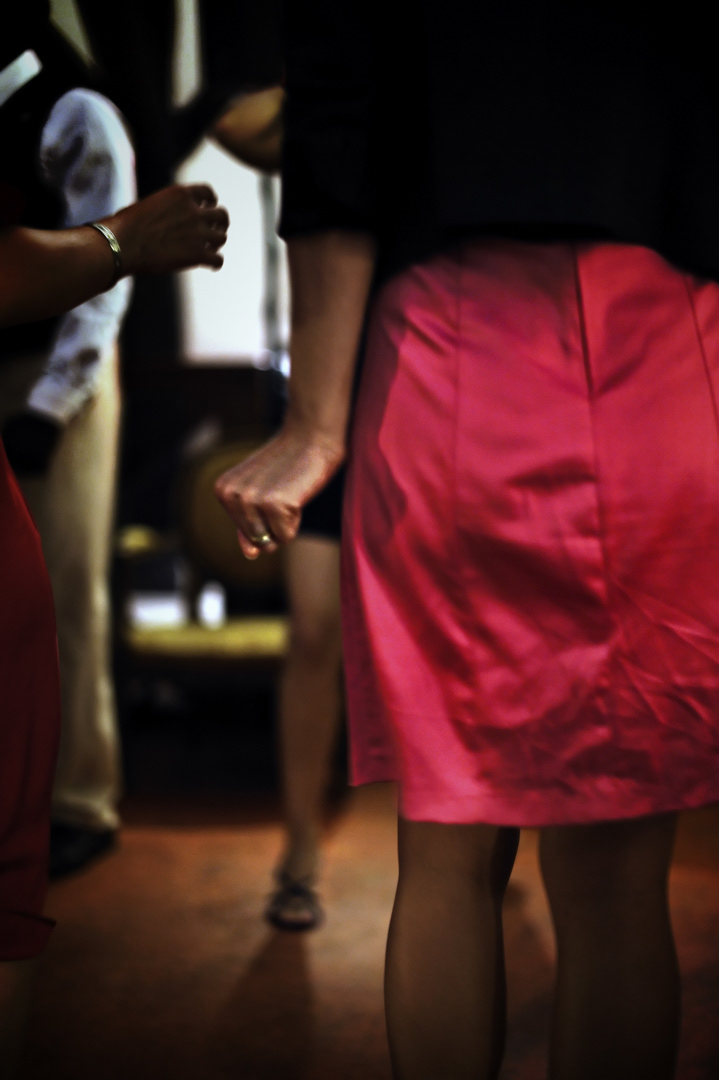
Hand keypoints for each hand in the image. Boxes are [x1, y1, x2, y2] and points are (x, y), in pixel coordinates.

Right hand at [105, 184, 228, 274]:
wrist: (122, 244)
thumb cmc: (125, 226)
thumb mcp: (149, 204)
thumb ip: (167, 208)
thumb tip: (167, 219)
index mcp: (181, 194)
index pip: (208, 193)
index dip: (211, 202)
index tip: (208, 209)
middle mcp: (194, 211)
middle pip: (221, 216)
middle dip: (219, 224)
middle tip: (214, 232)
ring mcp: (198, 233)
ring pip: (221, 238)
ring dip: (216, 244)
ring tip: (208, 250)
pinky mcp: (197, 255)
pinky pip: (218, 260)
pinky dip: (216, 263)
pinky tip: (210, 266)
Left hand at [214, 421, 344, 558]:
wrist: (310, 436)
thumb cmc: (287, 464)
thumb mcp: (260, 493)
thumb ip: (248, 525)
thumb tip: (250, 555)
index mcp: (222, 491)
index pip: (245, 532)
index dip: (265, 516)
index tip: (272, 488)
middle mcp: (231, 496)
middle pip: (256, 540)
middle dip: (275, 522)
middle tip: (283, 490)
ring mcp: (251, 500)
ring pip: (270, 542)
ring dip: (286, 524)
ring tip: (288, 493)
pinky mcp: (274, 504)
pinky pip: (286, 537)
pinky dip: (297, 521)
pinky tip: (296, 494)